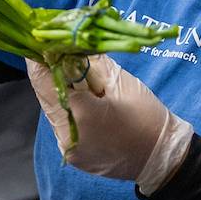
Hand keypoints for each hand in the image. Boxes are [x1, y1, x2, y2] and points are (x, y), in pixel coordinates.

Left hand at [29, 56, 194, 192]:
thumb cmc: (148, 117)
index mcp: (80, 112)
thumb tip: (68, 45)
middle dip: (51, 74)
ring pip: (53, 110)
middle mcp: (66, 134)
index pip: (43, 79)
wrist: (163, 158)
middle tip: (59, 55)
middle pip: (46, 95)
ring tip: (81, 83)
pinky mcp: (72, 156)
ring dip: (61, 93)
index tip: (39, 41)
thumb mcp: (121, 81)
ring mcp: (68, 148)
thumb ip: (90, 62)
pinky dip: (70, 111)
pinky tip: (87, 105)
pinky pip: (63, 125)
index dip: (37, 58)